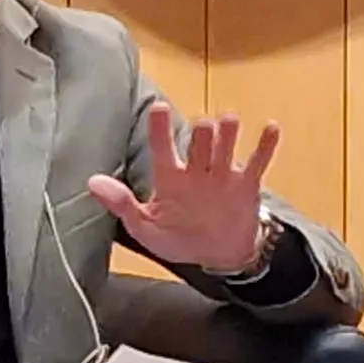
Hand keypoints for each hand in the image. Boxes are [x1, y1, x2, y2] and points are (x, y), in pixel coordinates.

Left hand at [87, 102, 280, 274]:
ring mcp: (223, 176)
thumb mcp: (145, 227)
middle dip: (201, 135)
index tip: (159, 108)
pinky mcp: (247, 186)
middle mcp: (197, 170)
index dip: (160, 130)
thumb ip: (122, 204)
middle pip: (199, 145)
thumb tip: (92, 182)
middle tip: (203, 126)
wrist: (218, 254)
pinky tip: (271, 127)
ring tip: (229, 120)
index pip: (163, 149)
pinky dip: (265, 146)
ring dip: (228, 134)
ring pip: (226, 148)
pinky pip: (258, 163)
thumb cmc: (179, 238)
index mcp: (170, 178)